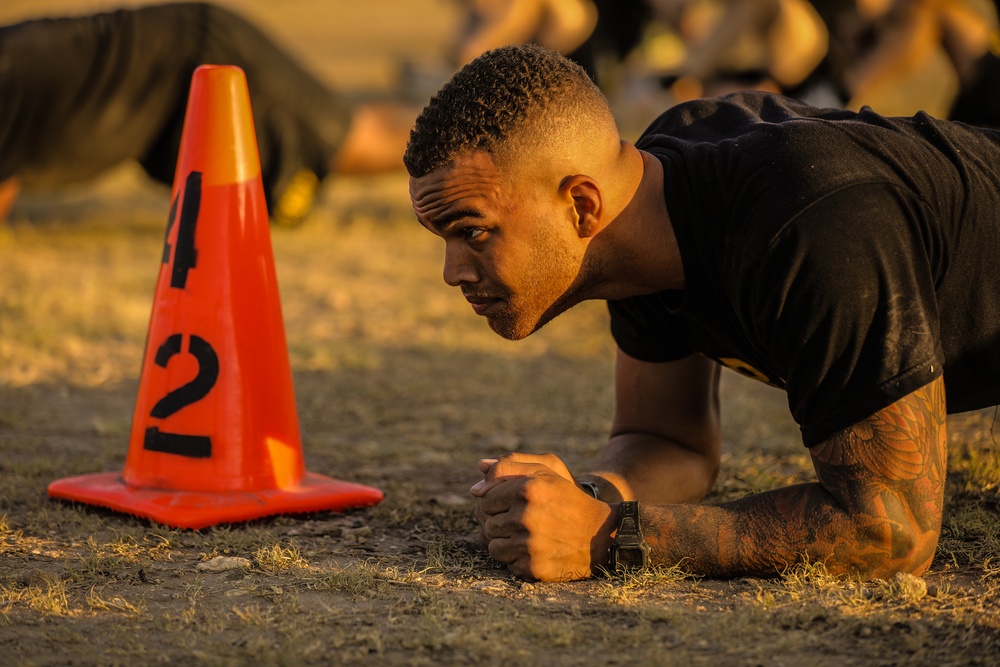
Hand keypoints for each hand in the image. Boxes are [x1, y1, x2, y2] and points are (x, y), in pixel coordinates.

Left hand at [470, 452, 614, 581]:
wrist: (601, 535)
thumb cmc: (568, 498)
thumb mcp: (546, 472)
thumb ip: (508, 467)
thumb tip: (474, 489)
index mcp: (527, 489)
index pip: (485, 499)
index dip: (496, 502)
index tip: (511, 505)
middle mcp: (526, 517)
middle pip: (488, 523)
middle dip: (501, 522)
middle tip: (522, 521)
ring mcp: (530, 544)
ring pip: (494, 546)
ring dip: (506, 542)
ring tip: (528, 536)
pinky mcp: (534, 568)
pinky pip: (508, 565)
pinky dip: (518, 559)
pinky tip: (536, 550)